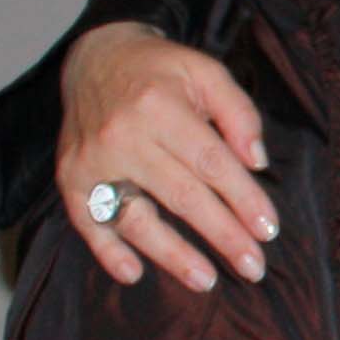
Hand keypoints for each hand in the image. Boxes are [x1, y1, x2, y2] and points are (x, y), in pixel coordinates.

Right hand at [59, 24, 274, 292]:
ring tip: (206, 281)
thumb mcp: (206, 72)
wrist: (95, 58)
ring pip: (136, 216)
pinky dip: (106, 250)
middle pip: (182, 195)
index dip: (243, 199)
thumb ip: (238, 113)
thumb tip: (257, 162)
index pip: (211, 163)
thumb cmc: (161, 71)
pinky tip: (133, 273)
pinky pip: (86, 221)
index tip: (268, 230)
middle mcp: (122, 136)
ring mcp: (92, 160)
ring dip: (172, 254)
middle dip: (222, 235)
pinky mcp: (70, 177)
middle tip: (254, 267)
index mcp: (160, 107)